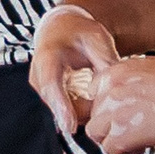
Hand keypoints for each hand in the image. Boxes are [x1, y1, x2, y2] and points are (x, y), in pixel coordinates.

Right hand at [30, 4, 121, 135]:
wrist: (63, 27)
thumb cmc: (77, 32)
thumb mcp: (96, 39)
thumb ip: (105, 63)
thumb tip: (115, 87)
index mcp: (48, 56)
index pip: (51, 85)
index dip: (61, 106)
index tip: (70, 126)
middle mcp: (39, 76)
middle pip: (58, 104)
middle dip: (83, 112)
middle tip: (108, 106)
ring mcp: (43, 89)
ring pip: (65, 110)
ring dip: (86, 110)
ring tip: (103, 94)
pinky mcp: (50, 97)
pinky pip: (68, 110)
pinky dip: (85, 108)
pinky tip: (96, 96)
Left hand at [84, 54, 154, 153]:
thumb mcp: (154, 70)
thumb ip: (138, 82)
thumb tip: (141, 93)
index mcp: (118, 73)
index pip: (95, 91)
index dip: (108, 105)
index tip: (118, 111)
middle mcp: (111, 91)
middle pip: (95, 113)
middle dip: (110, 123)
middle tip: (127, 128)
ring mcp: (113, 113)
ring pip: (96, 133)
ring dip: (112, 139)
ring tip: (130, 142)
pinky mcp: (123, 135)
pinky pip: (110, 151)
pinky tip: (137, 150)